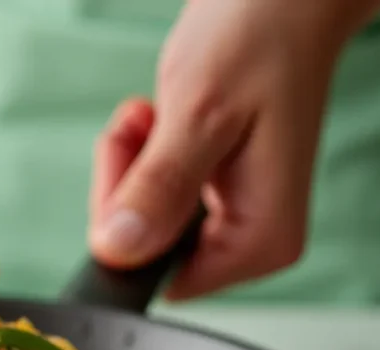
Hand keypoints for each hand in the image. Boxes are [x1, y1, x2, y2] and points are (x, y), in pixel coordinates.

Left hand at [89, 0, 379, 299]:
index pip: (162, 279)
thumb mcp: (199, 116)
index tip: (131, 173)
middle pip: (144, 249)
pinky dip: (138, 151)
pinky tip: (160, 116)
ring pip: (136, 217)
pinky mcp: (206, 190)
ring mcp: (226, 214)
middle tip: (145, 129)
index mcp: (260, 240)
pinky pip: (144, 191)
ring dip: (131, 162)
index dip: (128, 233)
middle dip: (126, 187)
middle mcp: (248, 238)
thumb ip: (159, 189)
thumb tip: (119, 251)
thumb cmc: (259, 42)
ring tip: (158, 115)